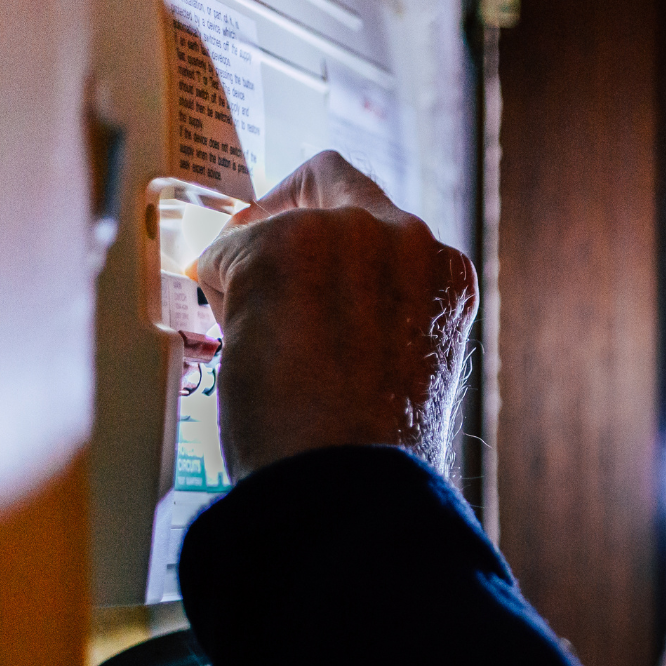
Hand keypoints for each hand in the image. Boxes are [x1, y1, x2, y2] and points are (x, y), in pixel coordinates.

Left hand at [194, 151, 477, 478]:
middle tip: (253, 271)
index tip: (306, 250)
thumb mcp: (404, 370)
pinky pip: (225, 252)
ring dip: (253, 268)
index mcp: (446, 277)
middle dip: (284, 225)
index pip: (386, 219)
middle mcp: (408, 240)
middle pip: (330, 181)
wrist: (351, 485)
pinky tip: (240, 347)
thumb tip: (320, 313)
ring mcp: (349, 236)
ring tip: (253, 339)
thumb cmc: (375, 456)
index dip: (338, 228)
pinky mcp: (284, 247)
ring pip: (275, 222)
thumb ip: (379, 319)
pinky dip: (220, 295)